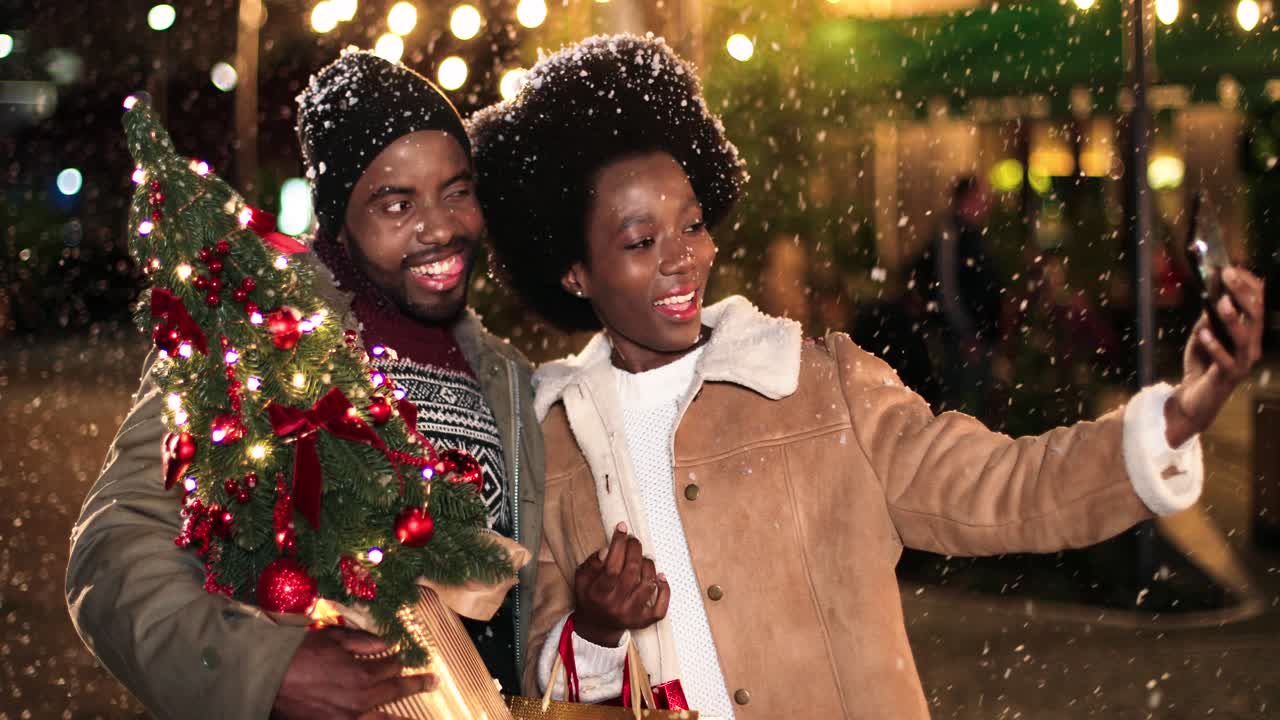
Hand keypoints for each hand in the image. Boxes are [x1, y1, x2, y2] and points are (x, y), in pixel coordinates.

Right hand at [271, 626, 436, 719]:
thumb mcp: (334, 639)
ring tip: (419, 719)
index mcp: (362, 675)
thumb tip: (386, 644)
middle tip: (432, 681)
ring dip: (401, 719)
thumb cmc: (300, 652)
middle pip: (393, 692)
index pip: (390, 667)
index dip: (396, 660)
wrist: (267, 677)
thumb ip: (363, 642)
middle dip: (415, 685)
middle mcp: (359, 701)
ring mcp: (346, 719)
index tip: (400, 657)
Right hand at [572, 523, 669, 646]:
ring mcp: (632, 615)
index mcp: (598, 594)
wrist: (597, 627)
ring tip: (643, 558)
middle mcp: (616, 606)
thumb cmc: (590, 596)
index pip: (611, 566)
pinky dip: (665, 589)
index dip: (618, 544)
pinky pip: (661, 607)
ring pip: (648, 584)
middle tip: (634, 540)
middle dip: (635, 549)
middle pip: (632, 572)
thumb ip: (593, 563)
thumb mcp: (582, 579)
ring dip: (648, 565)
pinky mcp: (645, 621)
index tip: (622, 528)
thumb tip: (608, 549)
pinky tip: (660, 576)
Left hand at [1165, 266, 1265, 446]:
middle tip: (1226, 275)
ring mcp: (1242, 363)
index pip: (1257, 304)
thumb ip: (1208, 318)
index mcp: (1249, 333)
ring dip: (1232, 318)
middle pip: (1255, 315)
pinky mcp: (1229, 377)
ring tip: (1220, 302)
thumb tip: (1211, 295)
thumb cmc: (1200, 365)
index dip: (1247, 284)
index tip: (1231, 267)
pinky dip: (1215, 346)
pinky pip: (1225, 360)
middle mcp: (1251, 346)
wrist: (1194, 399)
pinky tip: (1204, 333)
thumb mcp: (1203, 335)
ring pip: (1245, 337)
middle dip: (1241, 293)